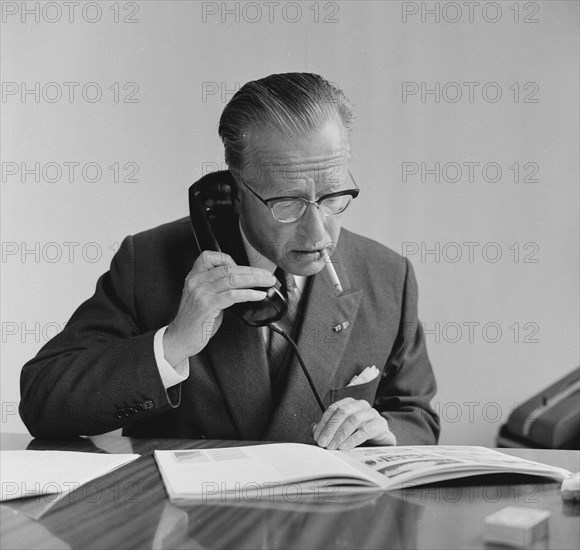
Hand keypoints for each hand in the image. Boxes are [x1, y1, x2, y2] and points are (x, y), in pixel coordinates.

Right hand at [163, 251, 275, 365]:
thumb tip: (241, 283)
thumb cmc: (195, 320)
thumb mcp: (203, 297)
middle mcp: (196, 281)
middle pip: (228, 268)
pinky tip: (258, 295)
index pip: (211, 257)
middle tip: (267, 275)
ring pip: (233, 279)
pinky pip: (233, 295)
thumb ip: (217, 287)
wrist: (180, 338)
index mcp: (194, 276)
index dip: (229, 259)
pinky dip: (249, 294)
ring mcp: (201, 292)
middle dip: (252, 271)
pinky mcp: (207, 305)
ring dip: (254, 280)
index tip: (244, 268)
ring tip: (267, 282)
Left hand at [312, 398, 396, 449]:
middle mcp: (361, 405)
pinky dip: (353, 438)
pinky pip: (366, 430)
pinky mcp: (381, 425)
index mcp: (349, 404)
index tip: (317, 437)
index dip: (324, 422)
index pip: (333, 409)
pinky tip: (345, 447)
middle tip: (323, 443)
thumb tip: (314, 430)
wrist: (381, 445)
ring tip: (333, 446)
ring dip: (341, 433)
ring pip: (354, 419)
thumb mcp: (340, 433)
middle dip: (331, 428)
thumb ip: (327, 430)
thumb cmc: (358, 437)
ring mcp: (372, 414)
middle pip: (343, 412)